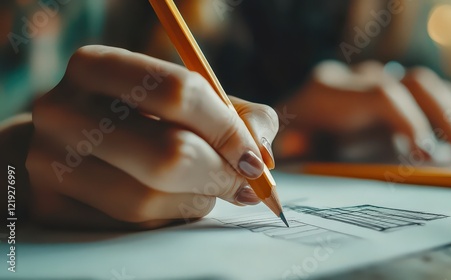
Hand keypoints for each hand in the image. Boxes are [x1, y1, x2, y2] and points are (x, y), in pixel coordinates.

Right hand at [25, 45, 277, 228]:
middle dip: (221, 175)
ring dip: (196, 200)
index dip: (229, 130)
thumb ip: (235, 115)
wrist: (67, 143)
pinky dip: (167, 218)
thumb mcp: (182, 99)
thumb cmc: (137, 117)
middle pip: (169, 154)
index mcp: (97, 66)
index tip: (256, 160)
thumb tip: (262, 155)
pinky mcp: (51, 205)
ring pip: (150, 199)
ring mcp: (49, 161)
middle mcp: (62, 110)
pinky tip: (172, 201)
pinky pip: (132, 226)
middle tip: (245, 184)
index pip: (180, 92)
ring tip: (205, 188)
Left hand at [276, 61, 450, 162]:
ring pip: (423, 86)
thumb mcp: (285, 145)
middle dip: (443, 118)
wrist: (283, 122)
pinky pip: (422, 95)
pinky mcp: (384, 92)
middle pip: (411, 84)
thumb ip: (291, 144)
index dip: (408, 122)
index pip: (381, 95)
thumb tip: (294, 146)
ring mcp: (372, 83)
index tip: (424, 154)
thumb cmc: (285, 140)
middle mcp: (355, 80)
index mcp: (328, 91)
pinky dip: (444, 115)